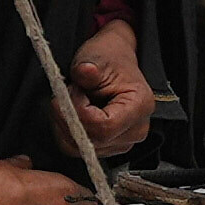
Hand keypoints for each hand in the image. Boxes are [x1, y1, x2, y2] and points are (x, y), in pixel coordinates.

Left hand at [65, 12, 163, 155]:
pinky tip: (72, 111)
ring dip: (65, 124)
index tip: (71, 91)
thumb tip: (85, 71)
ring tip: (72, 99)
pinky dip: (67, 130)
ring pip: (81, 147)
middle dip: (69, 117)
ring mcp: (122, 142)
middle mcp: (135, 130)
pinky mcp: (107, 146)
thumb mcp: (97, 56)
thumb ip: (88, 68)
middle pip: (92, 140)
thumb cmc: (109, 59)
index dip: (79, 112)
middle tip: (66, 93)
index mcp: (139, 107)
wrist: (114, 62)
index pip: (104, 127)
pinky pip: (77, 148)